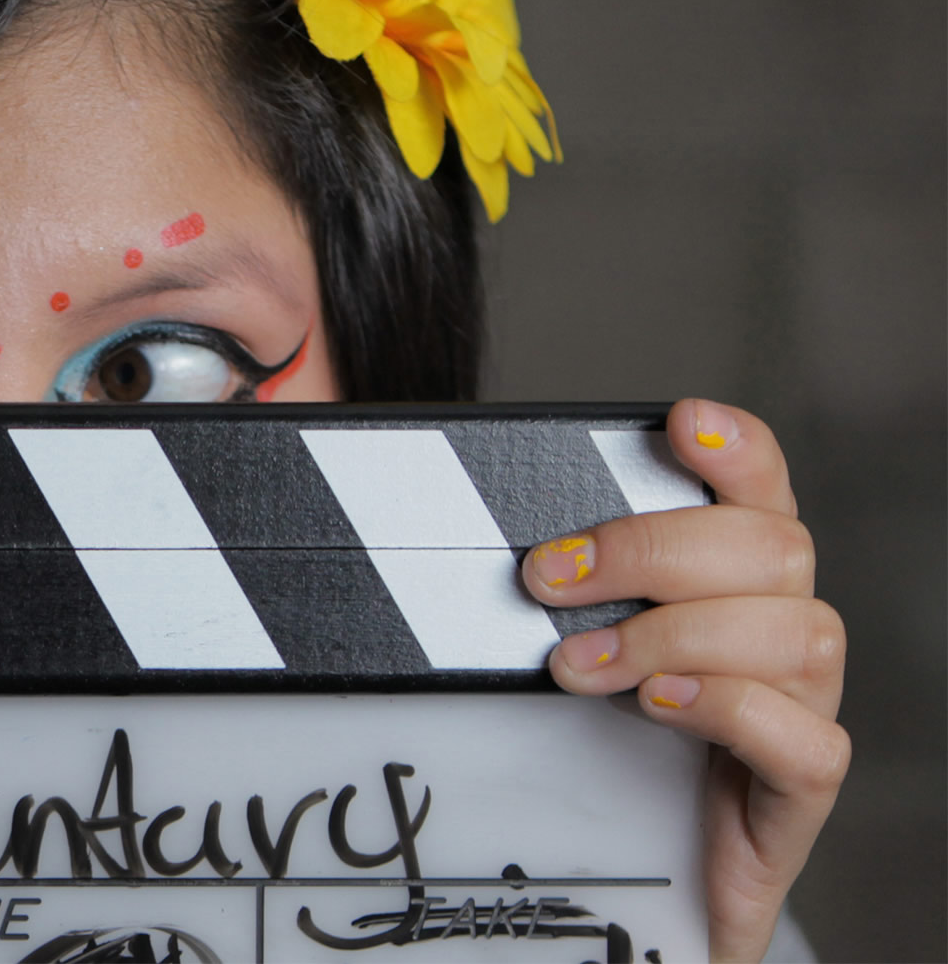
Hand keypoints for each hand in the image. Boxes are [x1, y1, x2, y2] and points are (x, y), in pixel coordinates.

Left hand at [522, 399, 847, 961]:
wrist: (637, 875)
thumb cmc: (603, 743)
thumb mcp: (574, 643)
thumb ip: (564, 586)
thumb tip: (491, 528)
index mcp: (736, 581)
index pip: (763, 489)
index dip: (738, 448)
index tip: (679, 421)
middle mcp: (783, 632)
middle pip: (771, 547)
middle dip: (651, 549)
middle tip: (548, 578)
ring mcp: (805, 707)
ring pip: (793, 630)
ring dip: (669, 634)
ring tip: (580, 666)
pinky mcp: (803, 787)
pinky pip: (803, 735)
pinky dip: (724, 706)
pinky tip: (658, 708)